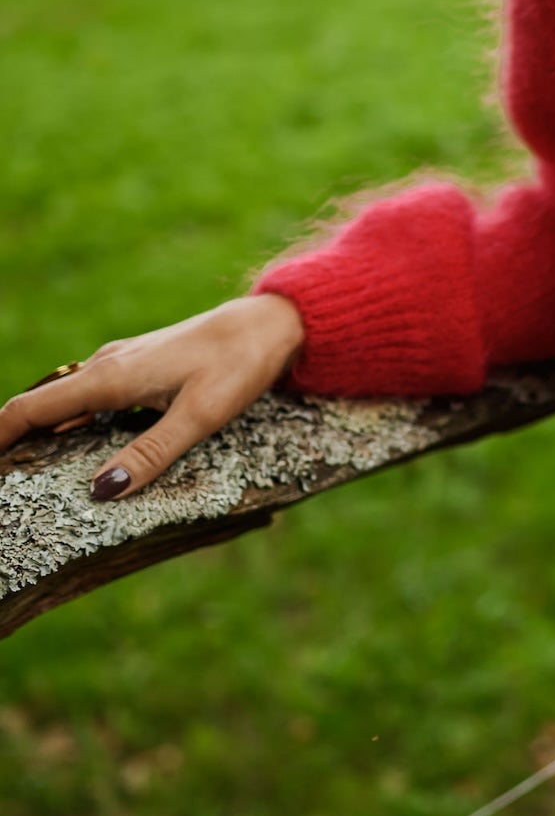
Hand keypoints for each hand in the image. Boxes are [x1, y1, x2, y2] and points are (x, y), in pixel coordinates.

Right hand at [0, 294, 305, 501]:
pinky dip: (72, 422)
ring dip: (43, 433)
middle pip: (39, 406)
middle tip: (8, 481)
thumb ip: (151, 453)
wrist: (268, 324)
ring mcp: (119, 363)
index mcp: (109, 377)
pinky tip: (79, 448)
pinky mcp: (137, 366)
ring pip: (64, 401)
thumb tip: (100, 490)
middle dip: (13, 441)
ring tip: (29, 473)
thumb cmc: (238, 367)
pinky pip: (89, 397)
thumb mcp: (199, 417)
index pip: (30, 409)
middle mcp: (105, 366)